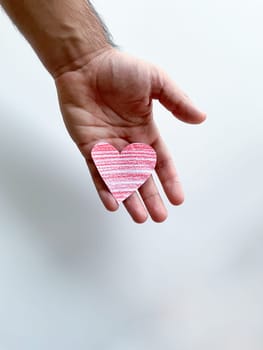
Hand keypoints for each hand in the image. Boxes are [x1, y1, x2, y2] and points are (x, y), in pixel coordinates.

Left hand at [54, 48, 205, 222]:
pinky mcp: (89, 147)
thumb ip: (176, 101)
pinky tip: (113, 203)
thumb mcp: (156, 82)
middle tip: (160, 216)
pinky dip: (105, 187)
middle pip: (142, 176)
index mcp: (144, 131)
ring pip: (121, 179)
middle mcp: (127, 143)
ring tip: (140, 217)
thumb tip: (200, 117)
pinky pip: (97, 172)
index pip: (160, 161)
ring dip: (130, 198)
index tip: (178, 198)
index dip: (170, 179)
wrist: (86, 63)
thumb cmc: (119, 68)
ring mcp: (107, 147)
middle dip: (151, 196)